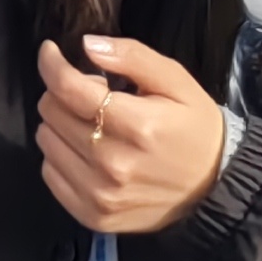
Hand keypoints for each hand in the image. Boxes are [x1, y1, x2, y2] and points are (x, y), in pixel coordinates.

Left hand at [34, 35, 229, 236]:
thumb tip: (87, 45)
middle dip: (64, 93)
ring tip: (92, 124)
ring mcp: (100, 194)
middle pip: (52, 112)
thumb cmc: (195, 128)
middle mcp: (113, 163)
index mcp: (137, 126)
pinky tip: (86, 151)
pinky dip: (61, 156)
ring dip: (61, 124)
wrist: (215, 188)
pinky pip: (49, 173)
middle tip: (92, 95)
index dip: (52, 65)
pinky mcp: (92, 215)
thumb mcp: (176, 81)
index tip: (50, 52)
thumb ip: (132, 57)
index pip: (69, 89)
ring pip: (46, 140)